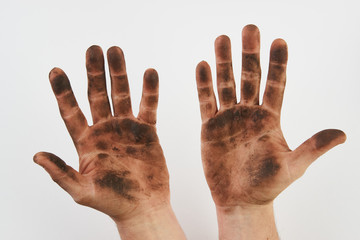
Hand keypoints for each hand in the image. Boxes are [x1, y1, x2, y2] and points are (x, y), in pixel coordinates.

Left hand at [34, 46, 184, 238]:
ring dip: (119, 74)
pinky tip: (149, 72)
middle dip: (94, 72)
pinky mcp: (147, 131)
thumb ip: (61, 173)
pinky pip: (148, 106)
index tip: (56, 71)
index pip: (71, 111)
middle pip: (97, 95)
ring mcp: (126, 128)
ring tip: (116, 50)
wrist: (143, 206)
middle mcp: (104, 130)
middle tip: (93, 49)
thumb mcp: (82, 190)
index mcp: (86, 141)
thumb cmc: (111, 202)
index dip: (63, 92)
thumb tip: (37, 156)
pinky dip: (149, 90)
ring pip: (121, 95)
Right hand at [196, 24, 345, 238]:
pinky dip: (203, 85)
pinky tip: (202, 66)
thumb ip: (312, 148)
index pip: (276, 85)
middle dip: (249, 54)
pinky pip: (206, 101)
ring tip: (222, 38)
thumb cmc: (267, 186)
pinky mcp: (210, 126)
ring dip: (223, 62)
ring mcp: (228, 117)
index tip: (279, 41)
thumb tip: (342, 134)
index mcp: (271, 118)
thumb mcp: (293, 167)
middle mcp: (250, 113)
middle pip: (250, 78)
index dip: (278, 64)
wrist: (240, 200)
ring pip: (226, 84)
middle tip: (249, 29)